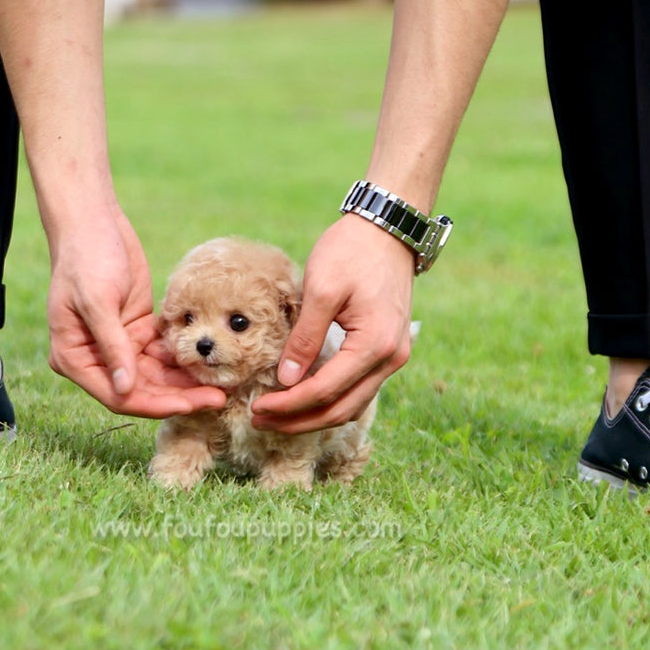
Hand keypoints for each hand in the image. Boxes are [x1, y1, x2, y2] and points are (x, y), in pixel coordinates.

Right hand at [47, 206, 225, 417]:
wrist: (95, 222)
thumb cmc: (87, 257)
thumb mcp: (98, 301)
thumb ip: (113, 346)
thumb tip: (125, 389)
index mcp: (73, 357)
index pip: (118, 395)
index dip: (154, 404)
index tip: (188, 405)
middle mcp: (95, 358)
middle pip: (141, 390)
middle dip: (178, 396)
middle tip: (217, 397)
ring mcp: (118, 345)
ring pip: (156, 376)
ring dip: (185, 381)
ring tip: (220, 384)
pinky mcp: (137, 330)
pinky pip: (163, 354)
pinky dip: (184, 358)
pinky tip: (208, 361)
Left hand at [251, 216, 414, 433]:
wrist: (387, 229)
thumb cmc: (353, 251)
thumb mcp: (322, 289)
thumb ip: (304, 338)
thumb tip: (286, 381)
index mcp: (375, 345)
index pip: (325, 391)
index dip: (288, 406)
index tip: (257, 408)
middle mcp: (390, 359)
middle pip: (340, 409)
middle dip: (298, 420)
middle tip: (259, 420)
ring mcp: (393, 357)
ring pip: (351, 405)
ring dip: (313, 416)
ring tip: (275, 415)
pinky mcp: (387, 351)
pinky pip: (357, 389)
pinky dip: (329, 400)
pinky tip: (301, 398)